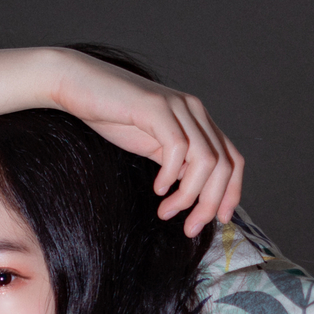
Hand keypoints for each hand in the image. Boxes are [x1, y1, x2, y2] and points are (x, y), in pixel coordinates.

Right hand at [48, 50, 244, 236]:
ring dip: (189, 195)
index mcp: (198, 120)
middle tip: (189, 228)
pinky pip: (178, 149)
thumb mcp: (153, 145)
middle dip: (210, 204)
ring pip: (206, 160)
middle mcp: (194, 111)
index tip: (219, 221)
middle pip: (223, 165)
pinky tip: (157, 188)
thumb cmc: (113, 116)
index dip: (232, 193)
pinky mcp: (157, 107)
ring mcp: (178, 107)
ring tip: (166, 211)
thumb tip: (194, 192)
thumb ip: (177, 163)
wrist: (80, 86)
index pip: (233, 159)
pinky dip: (170, 175)